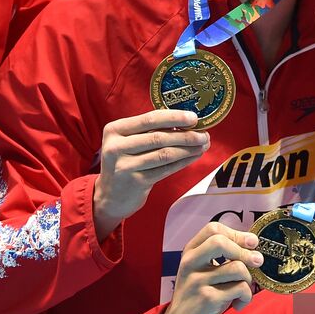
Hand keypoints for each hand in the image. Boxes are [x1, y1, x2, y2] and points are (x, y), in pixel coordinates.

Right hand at [92, 109, 209, 239]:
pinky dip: (183, 162)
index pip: (149, 119)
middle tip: (204, 134)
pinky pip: (165, 169)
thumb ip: (149, 131)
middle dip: (186, 135)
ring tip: (203, 145)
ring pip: (164, 154)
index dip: (174, 117)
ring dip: (187, 149)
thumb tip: (186, 121)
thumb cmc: (126, 162)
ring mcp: (124, 165)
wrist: (110, 196)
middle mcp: (115, 146)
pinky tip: (194, 157)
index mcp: (115, 130)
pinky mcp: (135, 182)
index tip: (194, 117)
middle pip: (159, 137)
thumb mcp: (128, 142)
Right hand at [148, 222, 262, 313]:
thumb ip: (220, 258)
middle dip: (245, 252)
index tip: (251, 243)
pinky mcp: (207, 299)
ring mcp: (198, 281)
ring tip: (243, 290)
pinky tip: (238, 304)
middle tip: (257, 261)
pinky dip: (246, 297)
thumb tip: (252, 247)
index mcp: (190, 253)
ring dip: (249, 280)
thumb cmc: (197, 297)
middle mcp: (191, 263)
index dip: (237, 233)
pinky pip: (240, 289)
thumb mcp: (201, 272)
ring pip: (237, 268)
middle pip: (221, 242)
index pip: (213, 229)